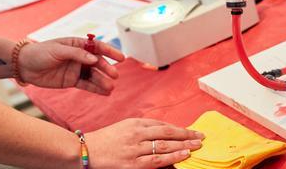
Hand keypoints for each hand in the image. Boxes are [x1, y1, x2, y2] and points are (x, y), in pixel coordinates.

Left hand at [17, 37, 124, 94]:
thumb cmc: (40, 52)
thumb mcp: (57, 50)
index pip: (97, 47)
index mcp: (77, 45)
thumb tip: (93, 59)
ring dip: (103, 81)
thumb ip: (76, 54)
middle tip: (114, 75)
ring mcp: (76, 69)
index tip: (121, 58)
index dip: (110, 51)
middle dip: (107, 69)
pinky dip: (96, 89)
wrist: (24, 66)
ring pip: (93, 75)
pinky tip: (105, 93)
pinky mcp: (71, 81)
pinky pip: (87, 85)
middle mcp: (80, 57)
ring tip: (110, 87)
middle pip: (97, 63)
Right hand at [88, 118, 203, 168]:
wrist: (84, 151)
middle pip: (167, 132)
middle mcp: (137, 133)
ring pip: (165, 146)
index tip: (191, 131)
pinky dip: (172, 157)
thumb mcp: (123, 128)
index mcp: (135, 123)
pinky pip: (156, 160)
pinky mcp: (132, 164)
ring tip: (197, 145)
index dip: (179, 128)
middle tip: (201, 136)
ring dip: (184, 145)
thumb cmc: (104, 140)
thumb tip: (162, 133)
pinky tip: (184, 155)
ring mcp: (135, 149)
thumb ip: (141, 130)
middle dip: (186, 134)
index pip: (162, 124)